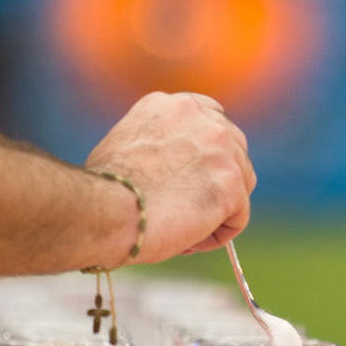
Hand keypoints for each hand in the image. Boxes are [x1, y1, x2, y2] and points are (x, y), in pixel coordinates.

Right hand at [85, 91, 254, 263]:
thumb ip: (157, 144)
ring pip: (241, 185)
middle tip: (190, 209)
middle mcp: (201, 118)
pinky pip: (237, 218)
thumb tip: (168, 168)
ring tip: (183, 230)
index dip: (208, 153)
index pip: (212, 120)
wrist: (106, 209)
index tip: (196, 176)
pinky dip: (217, 235)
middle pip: (235, 150)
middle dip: (219, 180)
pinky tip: (189, 240)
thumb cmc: (104, 189)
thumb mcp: (127, 142)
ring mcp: (220, 148)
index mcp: (174, 106)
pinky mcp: (231, 182)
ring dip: (219, 210)